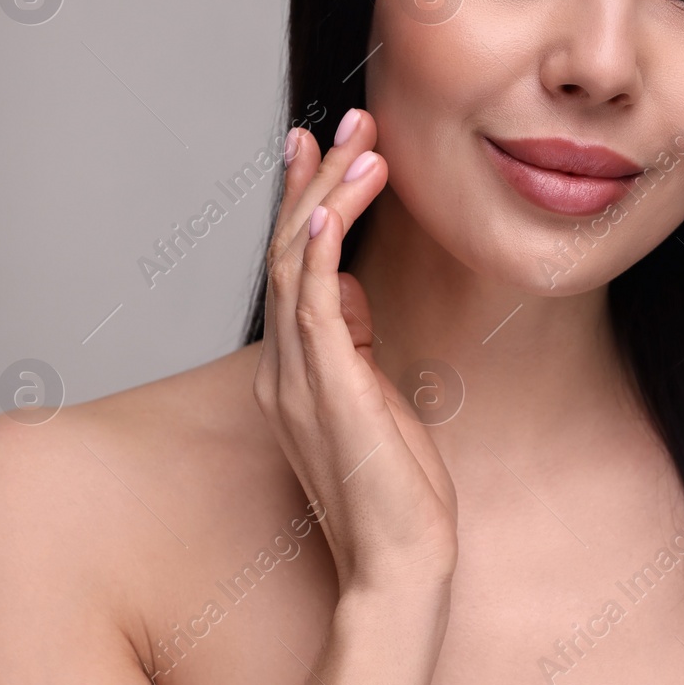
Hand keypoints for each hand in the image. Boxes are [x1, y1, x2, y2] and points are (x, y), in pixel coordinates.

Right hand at [253, 108, 457, 594]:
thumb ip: (354, 342)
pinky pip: (312, 310)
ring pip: (297, 266)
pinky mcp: (326, 392)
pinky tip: (330, 213)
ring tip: (363, 143)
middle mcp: (284, 368)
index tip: (319, 146)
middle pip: (288, 251)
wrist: (398, 563)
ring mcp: (298, 379)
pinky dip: (318, 256)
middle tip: (347, 121)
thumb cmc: (395, 489)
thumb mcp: (376, 397)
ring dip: (328, 199)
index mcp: (294, 369)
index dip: (301, 200)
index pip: (292, 266)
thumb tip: (350, 289)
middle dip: (316, 180)